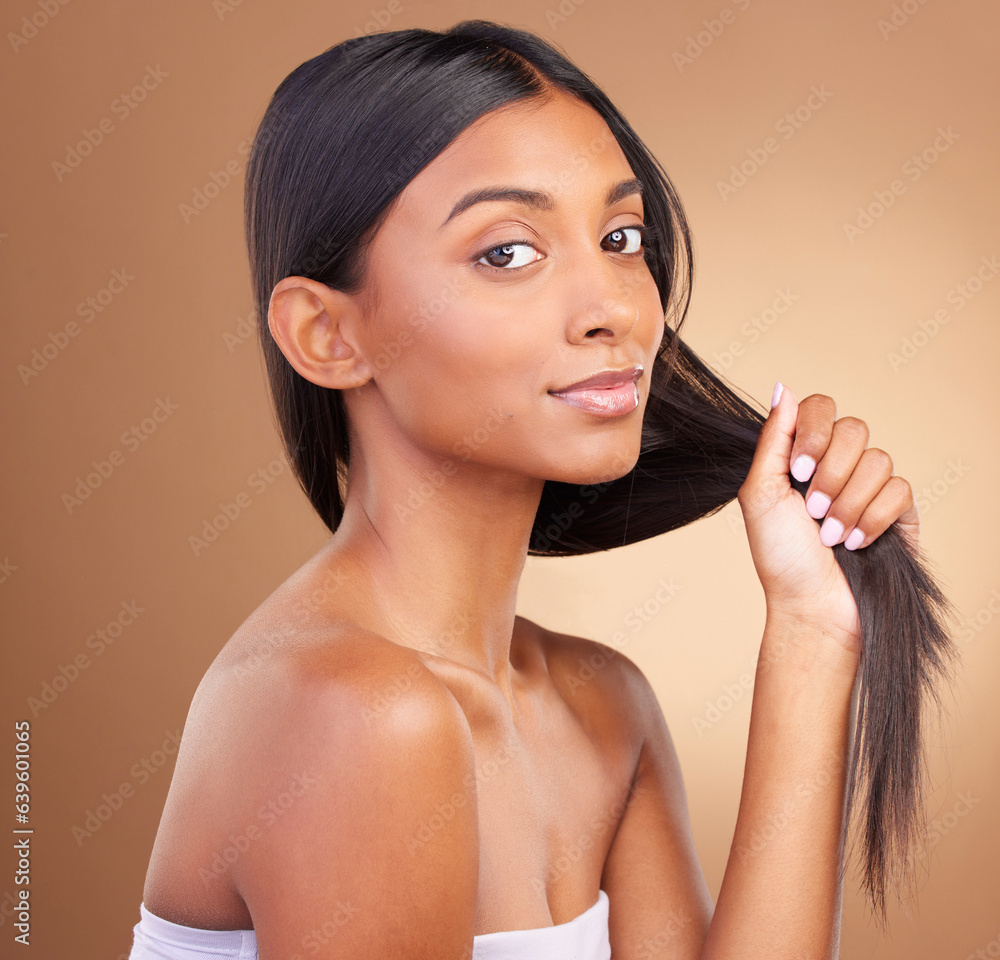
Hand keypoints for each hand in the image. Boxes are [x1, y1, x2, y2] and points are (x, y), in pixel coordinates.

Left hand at [737, 383, 919, 651]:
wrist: (812, 606)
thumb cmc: (779, 556)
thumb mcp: (759, 494)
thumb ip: (772, 440)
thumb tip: (784, 388)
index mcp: (802, 455)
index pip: (821, 407)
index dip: (814, 433)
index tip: (798, 470)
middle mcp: (837, 464)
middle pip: (854, 429)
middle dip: (831, 475)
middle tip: (812, 511)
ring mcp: (869, 487)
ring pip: (879, 461)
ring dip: (849, 504)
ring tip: (830, 537)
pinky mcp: (898, 513)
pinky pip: (901, 490)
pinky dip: (874, 519)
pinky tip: (857, 543)